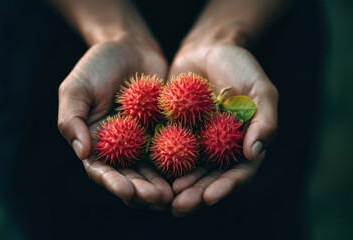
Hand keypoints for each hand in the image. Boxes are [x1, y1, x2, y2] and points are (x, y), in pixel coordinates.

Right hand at [57, 36, 172, 208]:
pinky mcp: (165, 131)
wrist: (131, 47)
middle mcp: (121, 148)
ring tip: (174, 194)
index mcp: (97, 143)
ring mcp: (145, 142)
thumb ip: (72, 120)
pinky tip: (190, 173)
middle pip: (131, 177)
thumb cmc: (98, 65)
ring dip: (162, 184)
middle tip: (158, 199)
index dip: (113, 183)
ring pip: (153, 171)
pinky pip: (173, 150)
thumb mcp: (76, 88)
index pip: (103, 171)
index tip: (126, 190)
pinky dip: (180, 164)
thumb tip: (82, 153)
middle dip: (143, 190)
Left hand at [169, 43, 277, 215]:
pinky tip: (149, 174)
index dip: (225, 187)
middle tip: (180, 207)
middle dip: (196, 194)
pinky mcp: (176, 131)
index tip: (210, 197)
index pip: (238, 173)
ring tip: (164, 197)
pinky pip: (167, 150)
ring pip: (187, 170)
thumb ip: (264, 120)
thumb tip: (255, 153)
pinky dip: (160, 164)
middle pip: (209, 178)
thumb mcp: (259, 89)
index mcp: (242, 144)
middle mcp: (219, 148)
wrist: (208, 49)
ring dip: (176, 186)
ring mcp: (197, 142)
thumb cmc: (239, 66)